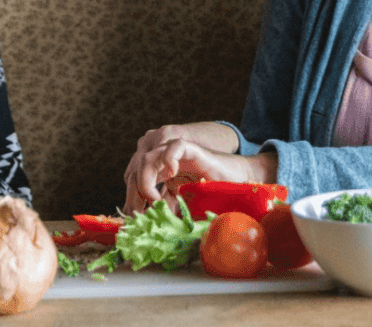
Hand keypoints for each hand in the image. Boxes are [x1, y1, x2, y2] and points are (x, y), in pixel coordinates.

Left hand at [123, 122, 275, 213]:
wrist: (239, 183)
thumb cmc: (215, 197)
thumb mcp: (185, 207)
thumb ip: (169, 210)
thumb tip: (148, 224)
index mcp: (164, 173)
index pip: (137, 178)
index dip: (131, 196)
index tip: (132, 217)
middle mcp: (168, 161)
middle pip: (138, 167)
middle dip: (133, 191)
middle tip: (138, 211)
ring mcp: (179, 154)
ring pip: (150, 155)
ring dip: (145, 178)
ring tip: (154, 198)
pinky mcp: (193, 150)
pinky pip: (174, 146)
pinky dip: (168, 158)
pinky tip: (173, 174)